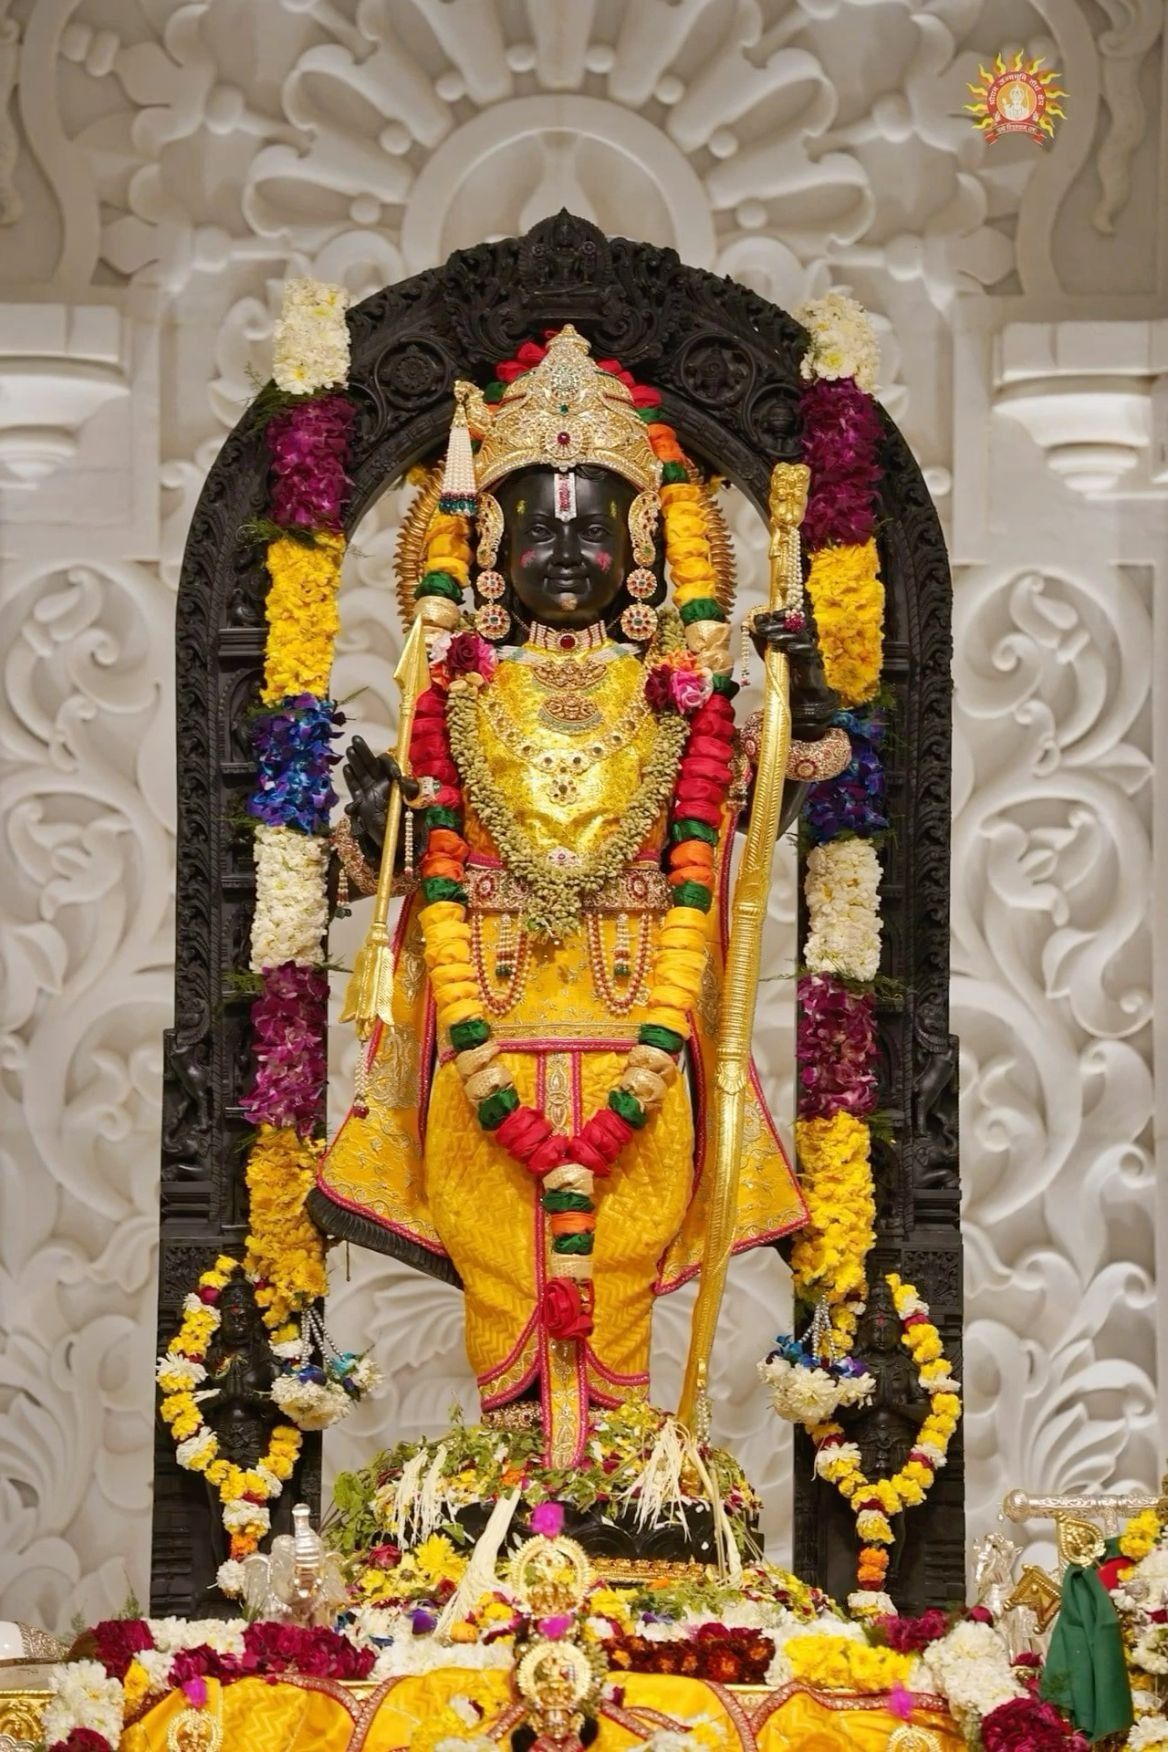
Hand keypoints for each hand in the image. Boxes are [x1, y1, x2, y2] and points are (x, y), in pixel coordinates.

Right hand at [342, 735, 417, 851]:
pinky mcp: (363, 804)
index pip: (391, 766)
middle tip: (356, 739)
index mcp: (397, 782)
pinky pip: (356, 789)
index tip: (395, 776)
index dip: (390, 765)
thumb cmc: (411, 824)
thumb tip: (406, 780)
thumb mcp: (418, 808)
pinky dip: (351, 780)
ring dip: (356, 761)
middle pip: (372, 764)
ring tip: (350, 750)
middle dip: (364, 752)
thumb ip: (414, 792)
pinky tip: (347, 768)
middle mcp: (384, 784)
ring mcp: (372, 792)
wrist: (399, 843)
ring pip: (362, 773)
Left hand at [749, 611, 838, 743]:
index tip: (769, 615)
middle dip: (778, 624)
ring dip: (786, 635)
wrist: (796, 691)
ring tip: (772, 638)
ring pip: (801, 635)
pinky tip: (790, 648)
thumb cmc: (782, 667)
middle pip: (795, 623)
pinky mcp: (813, 660)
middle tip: (764, 628)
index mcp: (792, 630)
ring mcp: (809, 647)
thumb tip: (752, 620)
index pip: (790, 616)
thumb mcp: (767, 650)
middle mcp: (802, 636)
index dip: (781, 613)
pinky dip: (799, 648)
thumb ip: (760, 636)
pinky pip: (809, 650)